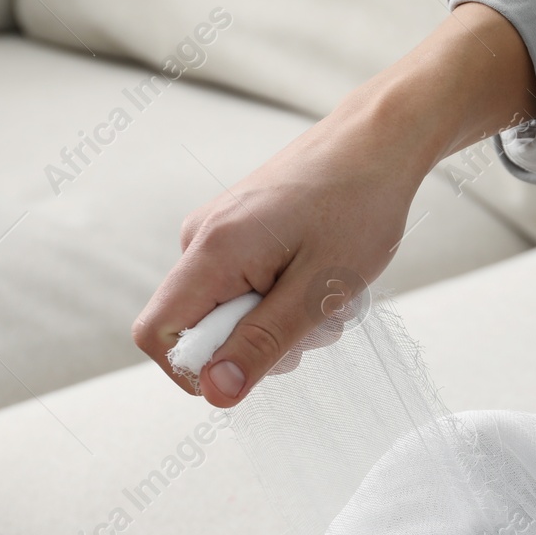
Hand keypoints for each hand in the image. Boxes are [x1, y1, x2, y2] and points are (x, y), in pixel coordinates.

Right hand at [131, 3, 535, 406]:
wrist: (378, 141)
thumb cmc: (358, 206)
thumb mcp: (318, 291)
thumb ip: (262, 343)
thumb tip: (215, 393)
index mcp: (212, 250)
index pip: (157, 334)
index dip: (196, 370)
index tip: (255, 369)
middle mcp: (201, 238)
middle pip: (197, 328)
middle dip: (253, 344)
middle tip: (314, 323)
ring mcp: (217, 233)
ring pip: (227, 311)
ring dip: (276, 322)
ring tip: (326, 294)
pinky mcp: (237, 232)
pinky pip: (242, 288)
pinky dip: (280, 297)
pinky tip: (318, 279)